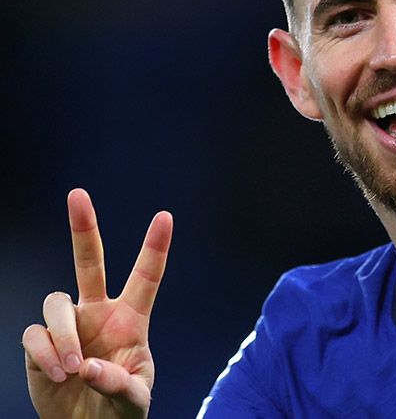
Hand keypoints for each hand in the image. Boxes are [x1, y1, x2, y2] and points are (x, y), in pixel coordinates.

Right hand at [23, 189, 173, 418]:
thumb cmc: (121, 409)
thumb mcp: (135, 399)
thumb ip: (118, 383)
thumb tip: (87, 366)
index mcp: (131, 320)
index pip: (146, 277)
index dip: (155, 247)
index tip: (166, 216)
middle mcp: (98, 314)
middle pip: (89, 263)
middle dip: (83, 228)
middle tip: (77, 194)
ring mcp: (67, 326)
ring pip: (56, 303)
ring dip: (64, 335)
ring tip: (74, 369)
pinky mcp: (39, 345)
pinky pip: (35, 335)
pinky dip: (46, 354)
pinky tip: (59, 373)